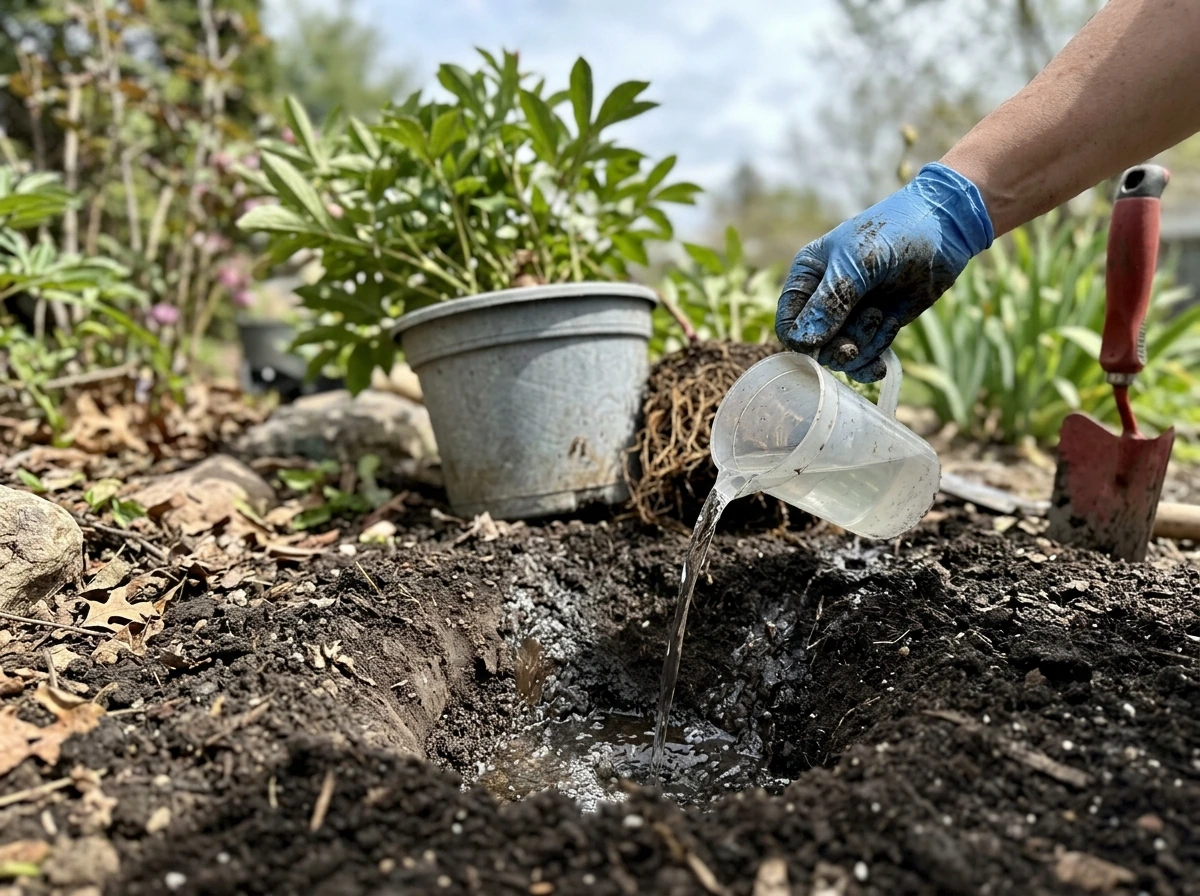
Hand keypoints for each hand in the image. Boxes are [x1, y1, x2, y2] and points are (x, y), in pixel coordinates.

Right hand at [775, 162, 993, 381]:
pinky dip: (872, 364)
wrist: (944, 229)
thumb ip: (830, 302)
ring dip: (864, 346)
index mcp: (808, 277)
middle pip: (815, 346)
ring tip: (885, 316)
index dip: (802, 340)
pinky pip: (863, 360)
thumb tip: (803, 342)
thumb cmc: (894, 233)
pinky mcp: (876, 328)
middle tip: (869, 321)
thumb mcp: (858, 262)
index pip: (788, 324)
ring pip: (841, 355)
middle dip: (839, 344)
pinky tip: (882, 364)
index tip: (825, 340)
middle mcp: (824, 300)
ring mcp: (851, 316)